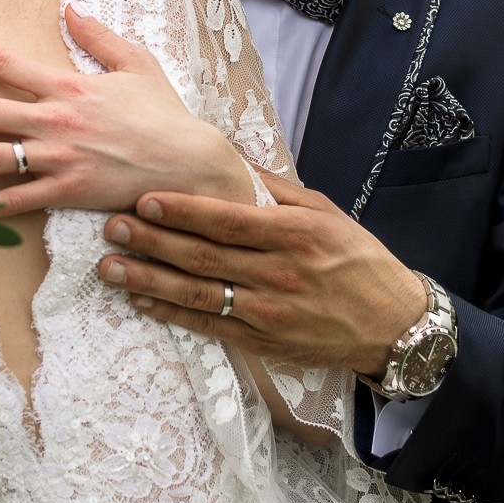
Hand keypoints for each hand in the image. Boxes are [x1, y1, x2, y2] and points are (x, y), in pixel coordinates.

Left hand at [0, 4, 256, 217]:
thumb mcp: (137, 64)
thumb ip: (99, 37)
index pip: (4, 63)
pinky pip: (16, 200)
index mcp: (67, 86)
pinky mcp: (66, 192)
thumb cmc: (165, 114)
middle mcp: (55, 120)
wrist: (191, 163)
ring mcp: (58, 158)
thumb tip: (71, 9)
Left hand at [96, 173, 428, 376]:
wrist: (392, 324)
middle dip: (153, 241)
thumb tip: (231, 160)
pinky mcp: (263, 342)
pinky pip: (209, 326)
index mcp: (294, 234)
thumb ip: (277, 189)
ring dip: (149, 281)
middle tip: (112, 227)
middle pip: (204, 256)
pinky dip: (173, 314)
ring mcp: (269, 312)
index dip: (184, 211)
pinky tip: (143, 302)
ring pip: (198, 294)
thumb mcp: (325, 213)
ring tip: (111, 267)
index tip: (145, 199)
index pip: (228, 220)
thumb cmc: (358, 260)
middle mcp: (279, 273)